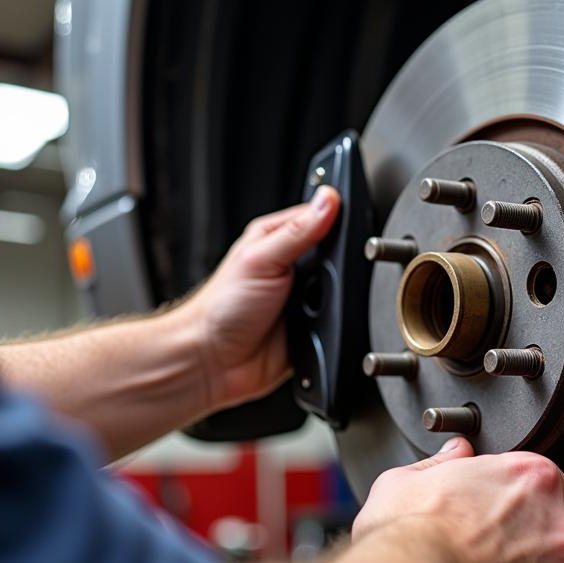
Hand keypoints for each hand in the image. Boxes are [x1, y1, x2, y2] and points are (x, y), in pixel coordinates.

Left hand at [181, 187, 340, 411]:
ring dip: (337, 295)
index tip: (348, 222)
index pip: (321, 216)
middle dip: (339, 263)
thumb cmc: (222, 308)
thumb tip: (329, 200)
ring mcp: (305, 296)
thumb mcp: (262, 258)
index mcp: (278, 238)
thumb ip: (298, 230)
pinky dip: (337, 321)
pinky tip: (320, 322)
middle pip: (337, 253)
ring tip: (313, 302)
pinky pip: (340, 319)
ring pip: (343, 287)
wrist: (215, 362)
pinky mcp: (314, 326)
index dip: (338, 218)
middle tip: (321, 273)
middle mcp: (293, 266)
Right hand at [352, 438, 563, 562]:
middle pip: (554, 534)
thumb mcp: (409, 480)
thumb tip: (457, 452)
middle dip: (525, 546)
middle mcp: (560, 528)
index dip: (515, 501)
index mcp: (533, 480)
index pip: (543, 484)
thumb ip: (445, 462)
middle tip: (483, 557)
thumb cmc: (410, 538)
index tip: (493, 515)